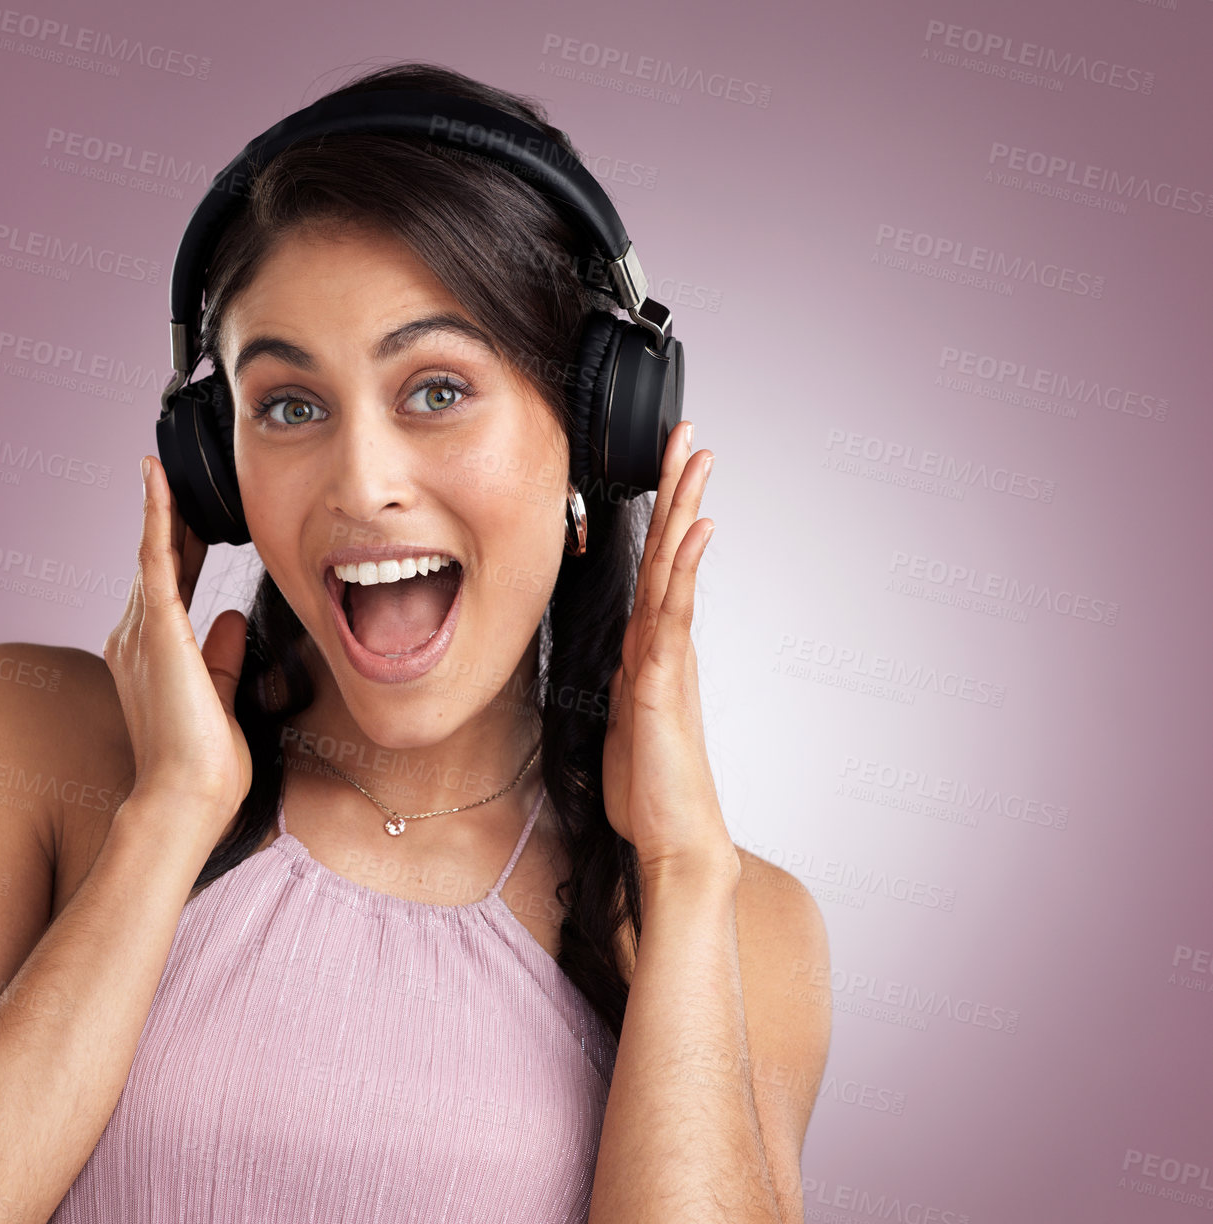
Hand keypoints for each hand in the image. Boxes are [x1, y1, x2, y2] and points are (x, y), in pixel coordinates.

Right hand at [103, 455, 251, 832]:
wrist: (187, 799)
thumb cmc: (203, 765)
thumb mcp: (220, 697)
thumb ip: (221, 655)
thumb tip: (229, 615)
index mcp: (151, 655)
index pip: (169, 586)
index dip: (180, 547)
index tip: (191, 515)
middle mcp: (135, 638)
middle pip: (158, 563)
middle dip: (168, 519)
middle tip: (175, 475)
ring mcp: (141, 633)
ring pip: (152, 554)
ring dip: (160, 509)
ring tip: (163, 468)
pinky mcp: (157, 631)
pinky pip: (154, 559)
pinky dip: (156, 517)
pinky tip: (159, 482)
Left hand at [600, 422, 735, 879]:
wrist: (674, 841)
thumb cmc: (649, 792)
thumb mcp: (621, 725)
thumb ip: (623, 687)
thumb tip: (619, 664)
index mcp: (649, 652)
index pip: (653, 570)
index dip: (659, 520)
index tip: (665, 473)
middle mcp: (664, 646)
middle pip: (671, 554)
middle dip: (677, 493)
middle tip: (688, 436)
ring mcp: (668, 660)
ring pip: (675, 570)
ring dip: (684, 510)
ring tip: (697, 457)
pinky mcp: (662, 681)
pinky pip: (673, 613)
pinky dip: (683, 568)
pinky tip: (696, 529)